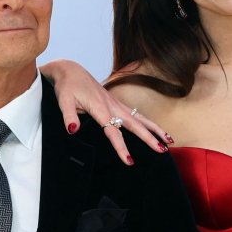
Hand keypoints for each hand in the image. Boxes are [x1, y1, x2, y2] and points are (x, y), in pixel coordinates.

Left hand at [42, 59, 172, 164]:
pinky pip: (136, 114)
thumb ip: (69, 117)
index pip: (113, 131)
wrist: (70, 70)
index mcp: (99, 108)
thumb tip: (73, 131)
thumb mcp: (63, 101)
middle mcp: (111, 106)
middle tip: (162, 150)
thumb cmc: (66, 86)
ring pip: (139, 118)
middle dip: (149, 138)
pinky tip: (156, 130)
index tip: (130, 160)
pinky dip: (148, 123)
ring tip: (168, 141)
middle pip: (134, 125)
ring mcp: (116, 104)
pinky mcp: (116, 103)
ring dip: (155, 129)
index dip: (121, 147)